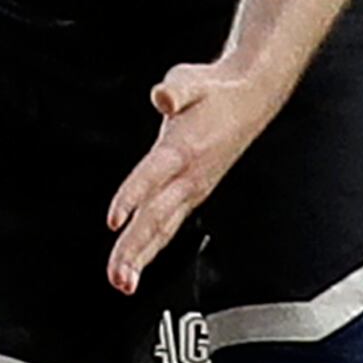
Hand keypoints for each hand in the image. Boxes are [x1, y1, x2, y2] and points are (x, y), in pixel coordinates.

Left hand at [104, 54, 291, 295]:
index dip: (132, 198)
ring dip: (142, 256)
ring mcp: (192, 189)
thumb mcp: (190, 79)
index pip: (152, 177)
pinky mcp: (193, 193)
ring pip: (163, 228)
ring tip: (123, 282)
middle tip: (118, 276)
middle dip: (135, 248)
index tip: (113, 221)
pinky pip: (169, 224)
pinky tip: (137, 263)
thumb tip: (163, 96)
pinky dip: (152, 245)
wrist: (250, 100)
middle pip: (157, 216)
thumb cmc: (214, 92)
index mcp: (183, 150)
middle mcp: (189, 176)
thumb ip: (175, 90)